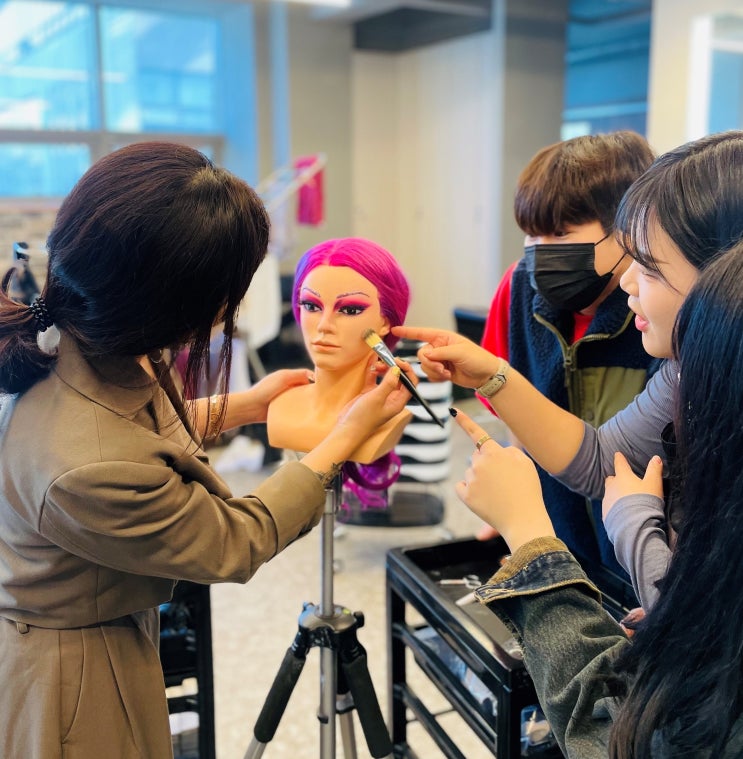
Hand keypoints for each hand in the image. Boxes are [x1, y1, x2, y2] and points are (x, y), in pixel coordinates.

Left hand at [243, 368, 314, 421]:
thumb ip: (299, 374)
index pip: (306, 376)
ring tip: (314, 408)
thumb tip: (314, 377)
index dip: (314, 380)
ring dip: (306, 403)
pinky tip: (305, 415)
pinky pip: (295, 410)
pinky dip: (300, 412)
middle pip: (305, 388)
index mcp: (287, 377)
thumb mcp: (283, 377)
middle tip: (319, 399)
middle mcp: (287, 387)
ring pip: (301, 400)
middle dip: (311, 393)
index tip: (321, 388)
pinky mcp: (284, 410)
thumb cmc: (265, 390)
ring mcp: (285, 399)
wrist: (251, 407)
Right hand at [335, 358, 411, 438]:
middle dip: (394, 367)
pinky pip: (374, 379)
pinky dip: (373, 371)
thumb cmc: (363, 419)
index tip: (397, 361)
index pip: (410, 383)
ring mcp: (380, 396)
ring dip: (383, 368)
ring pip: (387, 377)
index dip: (407, 370)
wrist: (347, 429)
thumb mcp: (377, 398)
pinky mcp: (369, 394)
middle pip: (399, 378)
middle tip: (385, 360)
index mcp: (398, 402)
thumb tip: (397, 369)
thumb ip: (388, 383)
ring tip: (377, 364)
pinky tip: (371, 364)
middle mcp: (391, 398)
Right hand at [391, 326, 501, 387]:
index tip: (394, 330)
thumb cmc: (478, 358)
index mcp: (443, 337)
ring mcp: (439, 360)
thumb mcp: (459, 352)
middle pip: (422, 354)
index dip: (407, 332)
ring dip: (434, 372)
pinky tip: (448, 377)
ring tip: (448, 373)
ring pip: (424, 366)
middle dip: (430, 363)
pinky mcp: (441, 371)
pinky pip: (429, 375)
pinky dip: (437, 378)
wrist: (486, 375)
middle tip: (442, 368)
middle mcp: (439, 347)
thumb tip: (425, 355)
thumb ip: (440, 353)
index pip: (421, 333)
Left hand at [451, 407, 554, 552]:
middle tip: (502, 479)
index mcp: (495, 453)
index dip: (464, 421)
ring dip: (479, 478)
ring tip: (497, 492)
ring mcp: (471, 480)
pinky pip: (461, 486)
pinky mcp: (466, 496)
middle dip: (486, 462)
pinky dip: (469, 490)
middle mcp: (480, 464)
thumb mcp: (526, 463)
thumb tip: (494, 452)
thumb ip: (508, 451)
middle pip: (477, 456)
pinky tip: (483, 497)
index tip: (453, 410)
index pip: (478, 433)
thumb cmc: (528, 490)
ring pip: (470, 472)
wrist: (524, 520)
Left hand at [602, 452, 663, 520]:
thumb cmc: (645, 501)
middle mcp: (612, 487)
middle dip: (615, 479)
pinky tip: (621, 512)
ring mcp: (607, 500)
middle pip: (611, 479)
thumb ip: (654, 470)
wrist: (634, 525)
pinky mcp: (605, 513)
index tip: (617, 455)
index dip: (619, 458)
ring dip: (615, 494)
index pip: (620, 464)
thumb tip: (656, 458)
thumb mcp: (654, 484)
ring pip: (609, 493)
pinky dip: (614, 507)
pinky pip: (609, 507)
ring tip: (623, 499)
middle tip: (621, 480)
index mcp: (623, 477)